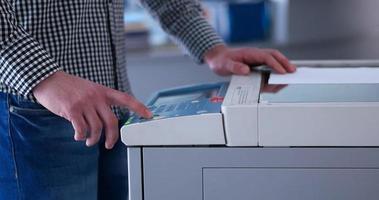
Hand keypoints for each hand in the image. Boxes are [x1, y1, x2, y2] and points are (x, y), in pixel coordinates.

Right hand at [33, 71, 151, 148]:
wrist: (48, 79)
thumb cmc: (70, 86)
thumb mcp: (89, 89)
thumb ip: (100, 101)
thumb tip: (107, 121)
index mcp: (103, 91)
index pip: (126, 99)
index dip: (139, 107)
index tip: (149, 115)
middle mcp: (96, 97)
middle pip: (112, 121)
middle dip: (112, 137)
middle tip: (108, 144)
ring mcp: (84, 103)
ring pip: (96, 128)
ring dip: (93, 139)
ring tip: (88, 141)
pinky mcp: (72, 109)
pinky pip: (81, 129)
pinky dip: (80, 136)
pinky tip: (78, 136)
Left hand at [204, 44, 295, 75]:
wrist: (218, 58)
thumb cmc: (221, 61)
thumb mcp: (225, 65)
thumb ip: (235, 67)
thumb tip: (246, 70)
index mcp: (250, 53)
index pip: (266, 57)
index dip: (275, 65)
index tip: (282, 72)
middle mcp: (255, 55)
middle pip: (274, 56)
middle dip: (285, 63)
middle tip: (293, 71)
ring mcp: (257, 59)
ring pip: (274, 60)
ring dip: (283, 65)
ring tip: (291, 74)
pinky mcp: (256, 64)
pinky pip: (269, 66)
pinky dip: (277, 70)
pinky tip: (280, 77)